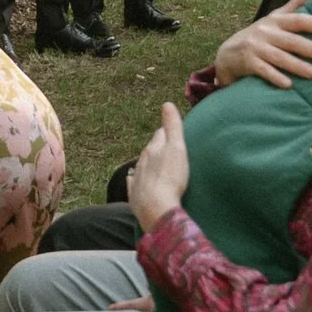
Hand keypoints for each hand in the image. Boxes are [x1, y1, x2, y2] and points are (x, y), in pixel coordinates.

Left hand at [127, 103, 189, 232]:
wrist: (156, 209)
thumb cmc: (170, 178)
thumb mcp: (176, 149)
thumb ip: (172, 126)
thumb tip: (167, 103)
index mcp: (152, 149)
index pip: (160, 134)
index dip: (167, 132)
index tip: (173, 131)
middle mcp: (141, 162)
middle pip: (150, 150)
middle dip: (158, 148)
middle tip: (168, 148)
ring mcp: (137, 179)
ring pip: (142, 166)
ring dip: (150, 164)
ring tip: (158, 166)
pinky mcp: (135, 196)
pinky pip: (134, 184)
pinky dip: (137, 181)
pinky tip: (136, 181)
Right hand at [212, 7, 311, 88]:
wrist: (228, 53)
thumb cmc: (260, 36)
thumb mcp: (275, 18)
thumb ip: (297, 4)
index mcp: (276, 20)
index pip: (299, 20)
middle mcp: (266, 31)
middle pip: (292, 40)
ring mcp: (255, 47)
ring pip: (279, 56)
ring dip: (297, 65)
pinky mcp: (247, 62)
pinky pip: (263, 70)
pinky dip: (275, 77)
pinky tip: (288, 85)